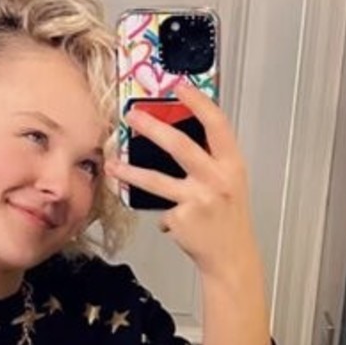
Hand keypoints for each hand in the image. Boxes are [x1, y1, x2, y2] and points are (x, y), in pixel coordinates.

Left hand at [106, 78, 262, 288]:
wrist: (231, 257)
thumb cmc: (228, 217)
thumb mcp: (230, 182)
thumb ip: (210, 159)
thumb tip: (173, 134)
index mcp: (232, 165)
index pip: (217, 124)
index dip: (199, 103)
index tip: (180, 87)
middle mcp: (217, 180)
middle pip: (180, 145)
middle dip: (153, 127)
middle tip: (133, 116)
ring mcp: (198, 200)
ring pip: (156, 180)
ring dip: (130, 171)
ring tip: (113, 164)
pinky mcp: (181, 219)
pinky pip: (160, 207)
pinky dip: (163, 211)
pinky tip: (174, 220)